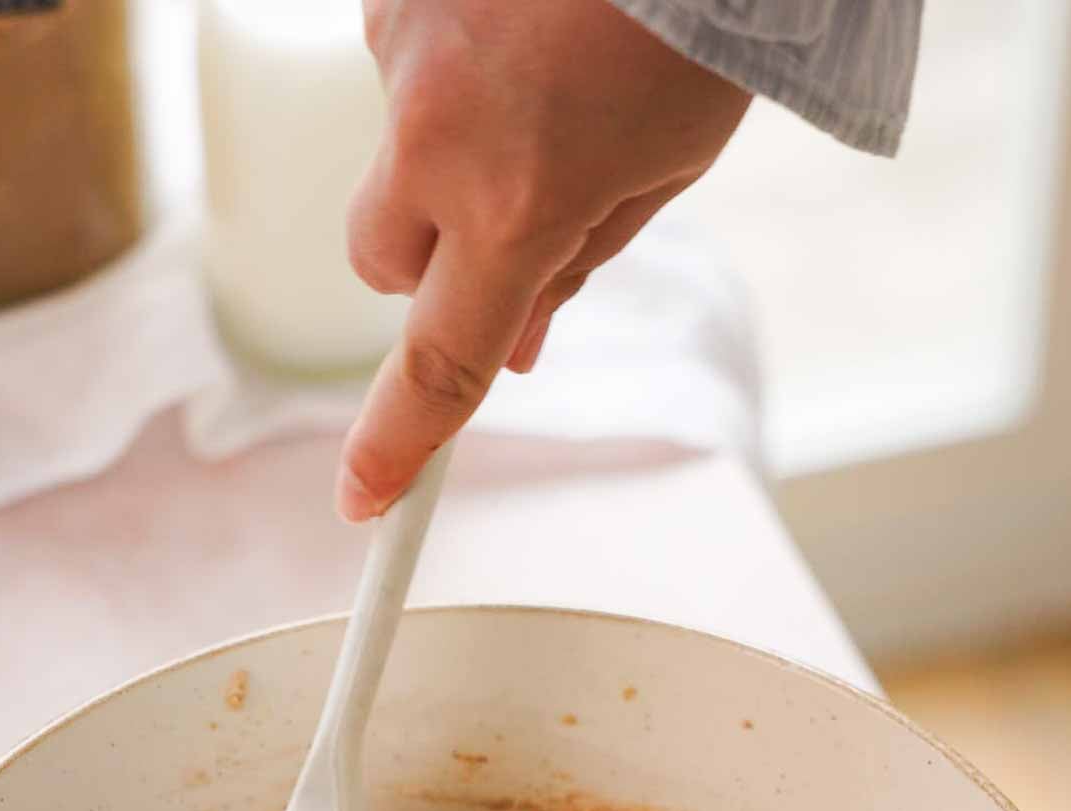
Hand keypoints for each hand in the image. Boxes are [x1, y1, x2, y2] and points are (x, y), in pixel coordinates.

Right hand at [336, 0, 749, 519]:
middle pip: (381, 263)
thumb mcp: (662, 168)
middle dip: (430, 266)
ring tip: (549, 66)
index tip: (365, 501)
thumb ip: (575, 262)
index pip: (441, 363)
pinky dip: (451, 60)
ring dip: (452, 143)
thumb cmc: (705, 19)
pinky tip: (521, 14)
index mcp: (518, 205)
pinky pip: (403, 60)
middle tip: (511, 216)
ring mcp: (397, 48)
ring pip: (396, 154)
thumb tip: (517, 341)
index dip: (398, 444)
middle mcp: (435, 136)